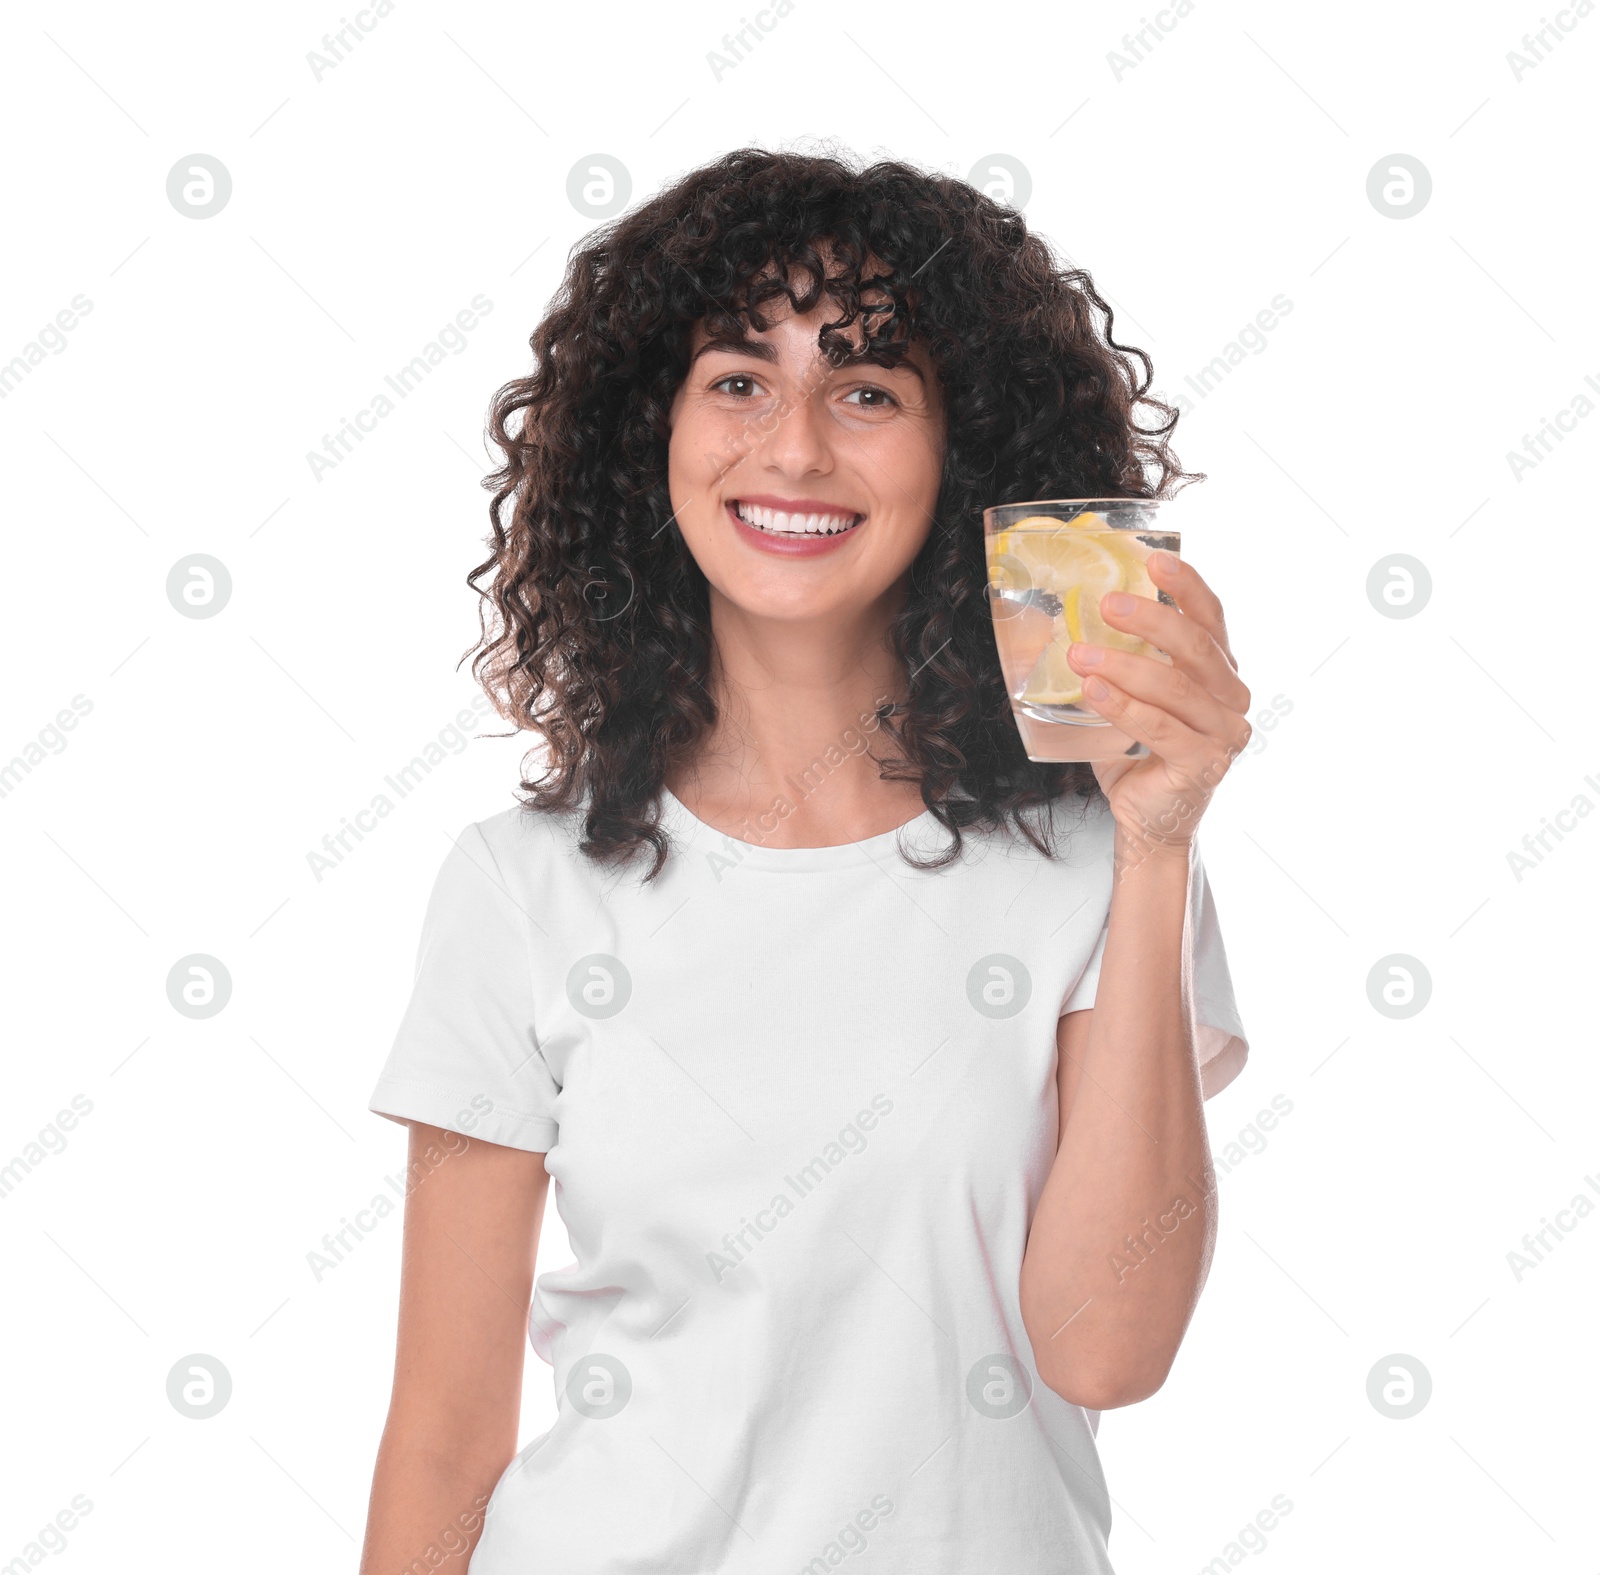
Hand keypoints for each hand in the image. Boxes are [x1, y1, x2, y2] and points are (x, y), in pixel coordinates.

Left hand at [1065, 550, 1249, 860]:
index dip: (1187, 586)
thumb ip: (1111, 657)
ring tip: (1080, 653)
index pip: (1211, 618)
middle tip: (1107, 602)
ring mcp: (1224, 733)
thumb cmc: (1135, 752)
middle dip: (1151, 620)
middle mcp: (1231, 698)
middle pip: (1197, 647)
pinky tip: (1093, 690)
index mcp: (1218, 672)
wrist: (1145, 819)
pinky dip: (1125, 706)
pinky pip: (1162, 728)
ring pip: (1176, 687)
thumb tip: (1053, 616)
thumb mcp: (1124, 694)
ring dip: (1124, 664)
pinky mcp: (1204, 765)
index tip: (1155, 559)